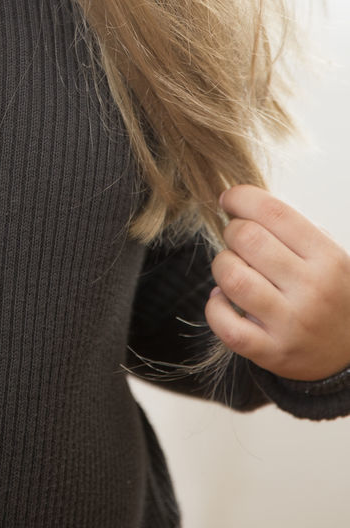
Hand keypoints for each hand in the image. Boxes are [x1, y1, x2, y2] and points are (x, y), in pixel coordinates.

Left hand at [205, 184, 349, 380]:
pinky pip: (225, 324)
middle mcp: (312, 289)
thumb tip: (237, 202)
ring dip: (222, 266)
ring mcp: (291, 323)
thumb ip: (288, 227)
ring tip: (233, 270)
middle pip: (247, 238)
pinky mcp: (272, 352)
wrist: (349, 353)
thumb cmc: (327, 292)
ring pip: (231, 276)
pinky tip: (224, 300)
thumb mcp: (324, 254)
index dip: (240, 197)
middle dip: (231, 231)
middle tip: (237, 241)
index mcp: (326, 257)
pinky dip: (215, 306)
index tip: (229, 199)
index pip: (273, 211)